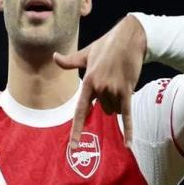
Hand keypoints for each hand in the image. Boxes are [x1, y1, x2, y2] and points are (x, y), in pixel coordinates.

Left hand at [53, 15, 145, 147]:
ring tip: (121, 81)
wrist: (129, 38)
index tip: (72, 147)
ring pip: (115, 111)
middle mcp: (100, 88)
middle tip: (112, 80)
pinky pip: (127, 115)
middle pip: (103, 110)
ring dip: (119, 101)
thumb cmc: (106, 45)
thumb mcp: (85, 54)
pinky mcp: (128, 91)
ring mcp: (114, 90)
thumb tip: (54, 57)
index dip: (76, 130)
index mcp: (87, 82)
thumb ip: (70, 61)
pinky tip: (128, 146)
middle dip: (108, 100)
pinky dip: (129, 131)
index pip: (80, 111)